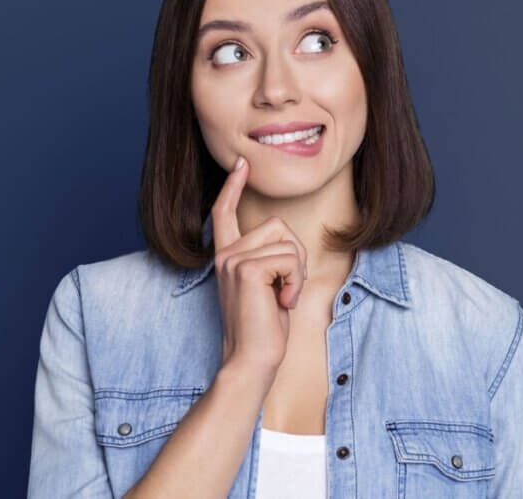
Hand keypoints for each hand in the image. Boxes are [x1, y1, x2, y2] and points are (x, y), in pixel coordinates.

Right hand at [210, 155, 308, 376]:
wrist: (251, 359)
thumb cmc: (264, 328)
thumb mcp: (267, 286)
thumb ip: (268, 260)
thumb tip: (284, 238)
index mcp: (228, 256)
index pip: (225, 212)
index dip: (232, 186)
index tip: (241, 163)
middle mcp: (226, 254)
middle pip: (277, 225)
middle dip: (296, 256)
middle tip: (285, 289)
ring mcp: (233, 260)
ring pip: (288, 243)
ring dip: (298, 272)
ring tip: (282, 298)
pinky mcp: (246, 269)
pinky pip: (291, 259)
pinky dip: (296, 282)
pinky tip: (282, 303)